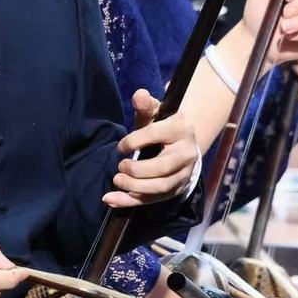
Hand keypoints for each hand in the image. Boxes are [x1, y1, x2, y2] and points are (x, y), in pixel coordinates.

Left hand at [103, 89, 198, 209]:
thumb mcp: (155, 113)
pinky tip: (111, 199)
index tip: (120, 147)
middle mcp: (187, 154)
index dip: (134, 141)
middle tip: (119, 166)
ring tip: (116, 180)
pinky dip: (130, 202)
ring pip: (160, 187)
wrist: (183, 145)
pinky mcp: (175, 190)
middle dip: (136, 170)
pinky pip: (153, 200)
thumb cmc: (164, 127)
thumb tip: (139, 95)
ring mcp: (183, 175)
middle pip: (162, 168)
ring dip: (134, 188)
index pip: (156, 135)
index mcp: (181, 130)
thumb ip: (145, 106)